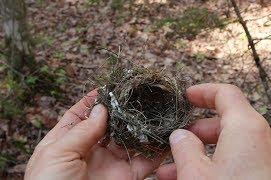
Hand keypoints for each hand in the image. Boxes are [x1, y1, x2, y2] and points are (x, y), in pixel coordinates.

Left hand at [25, 90, 163, 179]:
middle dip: (122, 110)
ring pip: (130, 140)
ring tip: (155, 109)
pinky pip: (145, 162)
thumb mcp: (57, 154)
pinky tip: (165, 135)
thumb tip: (102, 108)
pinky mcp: (127, 177)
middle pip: (109, 125)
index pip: (80, 116)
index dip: (93, 101)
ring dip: (141, 127)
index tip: (108, 86)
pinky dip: (157, 150)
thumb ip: (81, 131)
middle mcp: (90, 151)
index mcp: (66, 143)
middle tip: (136, 94)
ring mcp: (110, 164)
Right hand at [157, 84, 270, 179]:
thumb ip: (184, 148)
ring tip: (174, 169)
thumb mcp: (195, 173)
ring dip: (202, 152)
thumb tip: (179, 136)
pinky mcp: (270, 177)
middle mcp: (264, 140)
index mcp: (248, 127)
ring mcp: (270, 160)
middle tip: (177, 139)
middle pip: (227, 121)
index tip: (187, 96)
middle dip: (197, 131)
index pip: (226, 94)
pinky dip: (218, 164)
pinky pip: (240, 162)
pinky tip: (195, 178)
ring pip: (231, 145)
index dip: (203, 92)